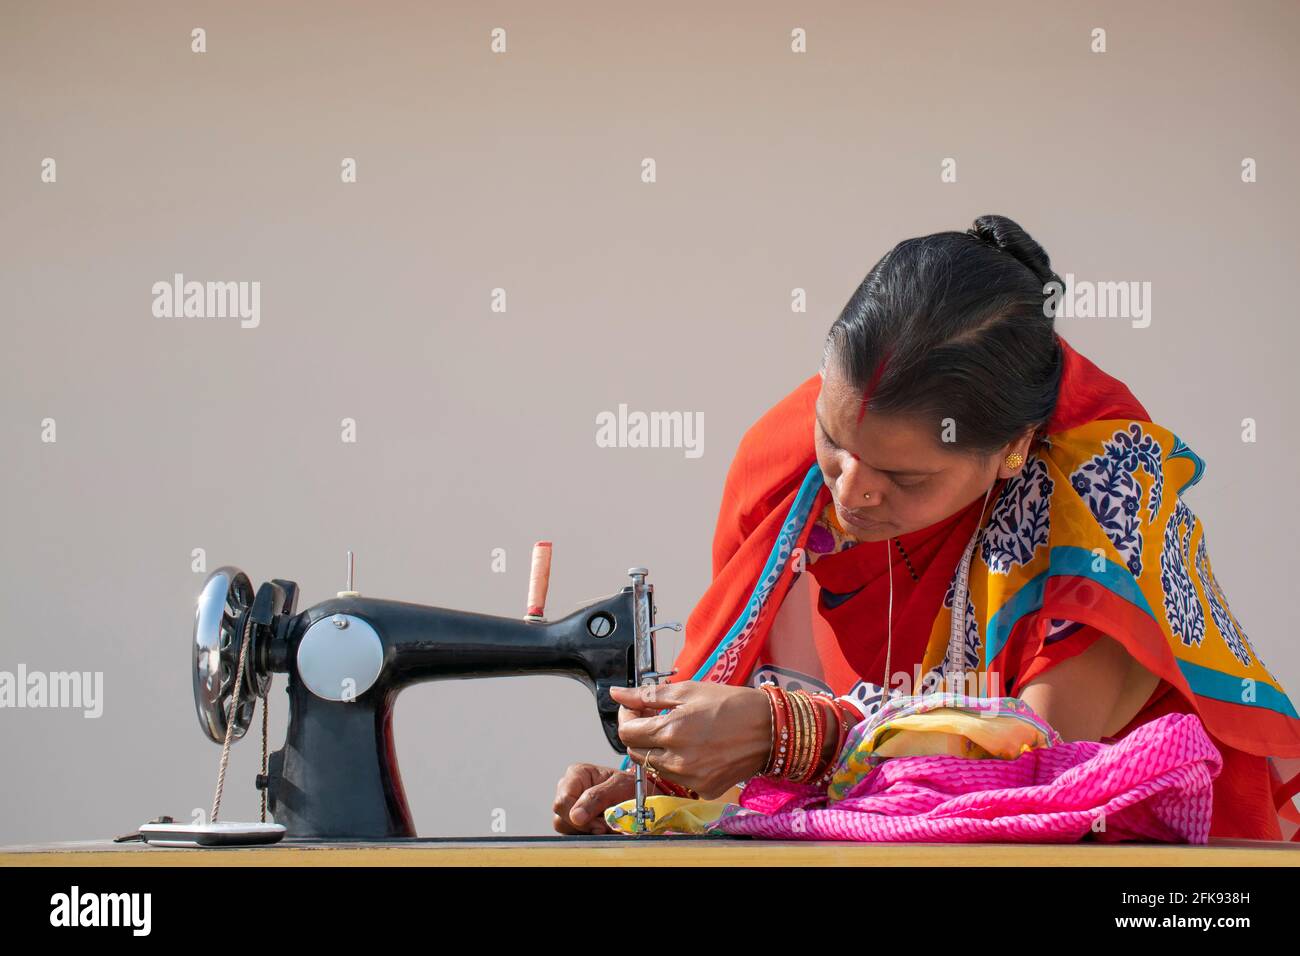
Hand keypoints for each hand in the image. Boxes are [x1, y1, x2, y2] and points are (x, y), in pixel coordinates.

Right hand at [552, 763, 636, 834]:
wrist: (642, 797)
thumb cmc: (631, 786)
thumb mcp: (620, 786)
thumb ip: (598, 797)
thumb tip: (576, 816)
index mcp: (577, 774)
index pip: (562, 801)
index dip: (578, 818)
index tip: (600, 826)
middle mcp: (569, 790)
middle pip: (561, 819)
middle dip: (586, 828)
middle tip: (608, 828)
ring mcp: (571, 808)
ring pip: (567, 831)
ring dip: (590, 833)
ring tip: (610, 826)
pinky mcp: (576, 823)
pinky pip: (576, 836)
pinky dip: (592, 836)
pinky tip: (606, 830)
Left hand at [611, 681, 771, 799]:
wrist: (770, 729)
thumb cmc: (733, 705)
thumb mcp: (689, 690)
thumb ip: (648, 695)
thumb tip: (618, 693)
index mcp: (671, 732)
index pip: (626, 733)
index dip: (626, 717)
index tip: (635, 708)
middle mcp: (676, 761)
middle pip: (636, 752)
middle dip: (640, 733)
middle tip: (655, 717)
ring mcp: (690, 779)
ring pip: (655, 767)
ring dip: (658, 749)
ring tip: (679, 731)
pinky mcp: (703, 790)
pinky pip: (677, 778)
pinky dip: (679, 764)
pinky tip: (695, 748)